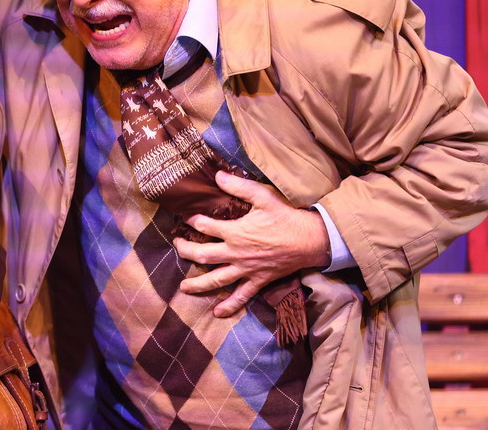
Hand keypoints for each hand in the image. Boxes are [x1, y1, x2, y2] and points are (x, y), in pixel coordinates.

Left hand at [174, 170, 329, 317]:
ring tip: (184, 288)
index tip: (186, 218)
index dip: (193, 221)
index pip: (206, 226)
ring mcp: (246, 270)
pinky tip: (217, 312)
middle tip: (177, 247)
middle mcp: (236, 253)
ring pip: (217, 279)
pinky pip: (242, 296)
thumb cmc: (285, 218)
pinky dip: (229, 305)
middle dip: (186, 251)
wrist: (309, 241)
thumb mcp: (263, 197)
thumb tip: (217, 175)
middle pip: (203, 255)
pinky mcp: (258, 281)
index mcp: (236, 232)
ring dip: (199, 284)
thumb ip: (239, 186)